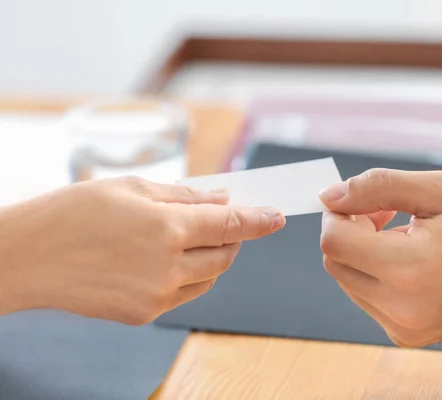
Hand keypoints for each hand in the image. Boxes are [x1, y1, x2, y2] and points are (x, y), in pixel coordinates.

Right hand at [0, 176, 284, 323]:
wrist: (26, 257)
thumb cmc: (73, 212)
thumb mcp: (132, 188)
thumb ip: (185, 196)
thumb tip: (223, 199)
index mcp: (167, 227)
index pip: (231, 224)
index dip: (259, 220)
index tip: (277, 217)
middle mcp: (168, 266)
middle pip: (226, 254)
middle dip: (234, 237)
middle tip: (224, 222)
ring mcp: (157, 295)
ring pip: (209, 277)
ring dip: (213, 258)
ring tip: (190, 240)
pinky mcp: (144, 314)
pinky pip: (185, 294)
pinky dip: (189, 276)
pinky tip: (167, 261)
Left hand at [319, 169, 441, 346]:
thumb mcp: (438, 190)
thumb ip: (376, 188)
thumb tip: (329, 196)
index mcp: (410, 268)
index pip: (333, 242)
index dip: (337, 215)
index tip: (356, 202)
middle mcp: (402, 307)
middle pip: (335, 262)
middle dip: (349, 232)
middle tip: (383, 214)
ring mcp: (404, 327)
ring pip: (348, 281)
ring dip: (362, 253)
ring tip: (403, 236)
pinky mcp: (408, 335)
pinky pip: (368, 298)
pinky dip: (375, 275)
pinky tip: (408, 260)